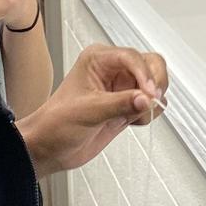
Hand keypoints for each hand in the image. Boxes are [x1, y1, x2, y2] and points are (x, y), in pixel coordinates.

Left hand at [16, 44, 167, 174]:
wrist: (50, 148)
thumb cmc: (55, 123)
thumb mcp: (88, 111)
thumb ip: (120, 104)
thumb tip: (146, 98)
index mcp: (98, 59)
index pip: (132, 57)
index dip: (144, 74)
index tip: (149, 93)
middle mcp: (113, 70)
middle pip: (151, 65)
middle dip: (154, 84)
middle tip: (150, 102)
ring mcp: (121, 88)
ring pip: (155, 85)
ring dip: (152, 101)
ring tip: (134, 115)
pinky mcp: (127, 105)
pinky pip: (151, 104)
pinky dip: (149, 113)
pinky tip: (131, 122)